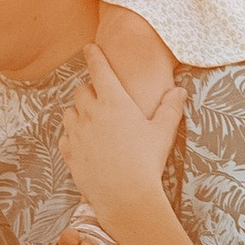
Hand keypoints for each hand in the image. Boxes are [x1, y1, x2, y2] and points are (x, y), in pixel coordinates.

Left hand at [59, 42, 184, 229]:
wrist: (126, 196)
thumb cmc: (147, 161)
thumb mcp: (163, 132)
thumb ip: (170, 108)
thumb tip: (179, 90)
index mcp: (114, 102)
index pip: (99, 69)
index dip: (93, 55)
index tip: (89, 48)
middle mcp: (91, 113)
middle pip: (81, 90)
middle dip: (90, 90)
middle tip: (101, 98)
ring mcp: (76, 132)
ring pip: (70, 112)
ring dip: (79, 112)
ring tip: (93, 121)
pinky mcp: (68, 151)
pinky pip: (65, 135)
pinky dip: (72, 134)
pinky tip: (84, 142)